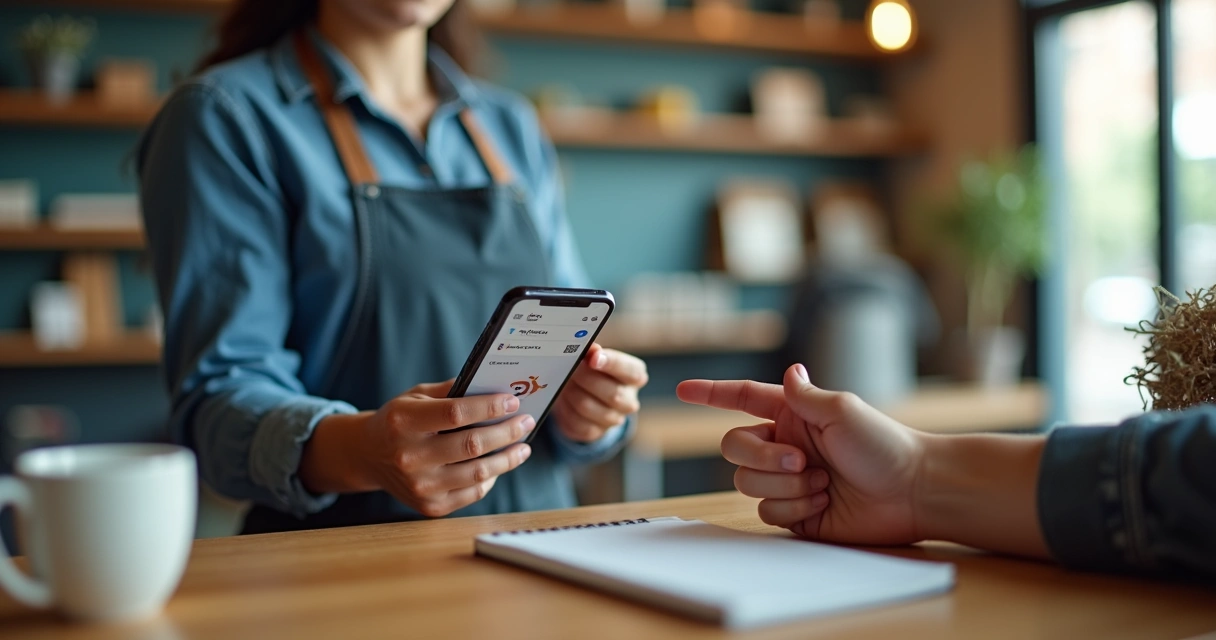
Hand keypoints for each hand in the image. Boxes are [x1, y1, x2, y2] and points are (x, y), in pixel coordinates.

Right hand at [301, 379, 535, 517]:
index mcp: (403, 421)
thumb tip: (497, 389)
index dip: (489, 407)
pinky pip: (472, 492)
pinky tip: (500, 463)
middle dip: (507, 432)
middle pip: (472, 445)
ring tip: (523, 446)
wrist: (369, 456)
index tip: (513, 401)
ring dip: (508, 458)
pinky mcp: (430, 507)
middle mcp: (409, 456)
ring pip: (478, 473)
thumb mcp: (416, 397)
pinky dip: (491, 477)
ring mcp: (419, 486)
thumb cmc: (399, 420)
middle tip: (526, 422)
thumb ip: (452, 391)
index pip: (456, 413)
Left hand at [552, 344, 648, 441]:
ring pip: (588, 406)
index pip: (630, 371)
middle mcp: (629, 401)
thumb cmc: (595, 372)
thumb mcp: (597, 359)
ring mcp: (614, 419)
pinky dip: (565, 407)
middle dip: (586, 378)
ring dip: (571, 392)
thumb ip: (594, 353)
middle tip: (570, 367)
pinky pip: (576, 421)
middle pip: (611, 393)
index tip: (593, 357)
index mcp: (635, 377)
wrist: (587, 398)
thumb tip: (591, 349)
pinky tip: (564, 398)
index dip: (612, 363)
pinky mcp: (595, 432)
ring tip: (564, 382)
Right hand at [676, 364, 924, 544]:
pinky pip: (767, 512)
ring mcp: (788, 480)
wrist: (912, 493)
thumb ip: (805, 395)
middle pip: (734, 447)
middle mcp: (784, 445)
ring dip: (783, 485)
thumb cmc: (885, 445)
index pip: (743, 398)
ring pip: (746, 482)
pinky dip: (793, 508)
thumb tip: (789, 371)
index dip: (711, 393)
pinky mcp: (795, 512)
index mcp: (792, 415)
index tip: (682, 390)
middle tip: (802, 462)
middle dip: (762, 457)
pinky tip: (823, 503)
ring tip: (821, 484)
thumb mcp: (844, 410)